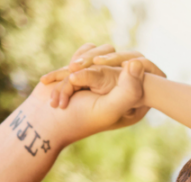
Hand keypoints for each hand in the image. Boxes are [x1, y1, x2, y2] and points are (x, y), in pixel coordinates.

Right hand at [40, 44, 165, 108]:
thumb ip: (128, 89)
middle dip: (96, 69)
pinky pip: (88, 51)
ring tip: (69, 81)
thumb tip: (138, 62)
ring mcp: (105, 78)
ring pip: (104, 53)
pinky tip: (64, 78)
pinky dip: (75, 61)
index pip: (148, 75)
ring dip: (82, 66)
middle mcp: (122, 89)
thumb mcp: (108, 107)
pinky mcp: (88, 68)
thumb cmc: (77, 119)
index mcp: (135, 103)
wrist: (42, 121)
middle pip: (123, 59)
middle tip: (77, 78)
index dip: (129, 69)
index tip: (107, 74)